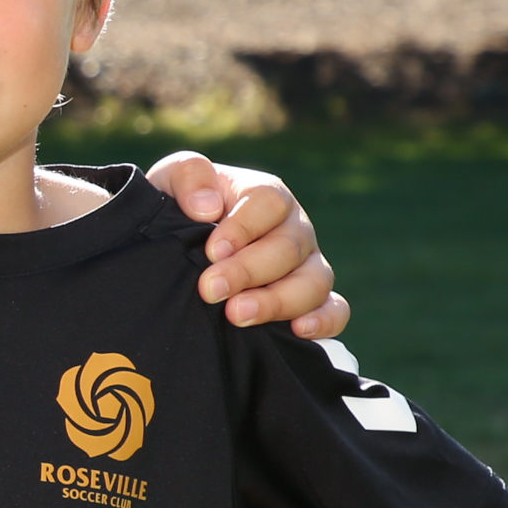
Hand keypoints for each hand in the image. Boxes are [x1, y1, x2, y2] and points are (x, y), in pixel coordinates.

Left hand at [143, 152, 349, 338]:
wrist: (181, 246)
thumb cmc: (180, 209)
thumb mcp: (172, 180)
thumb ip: (187, 176)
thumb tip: (206, 207)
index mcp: (265, 196)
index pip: (269, 203)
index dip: (242, 228)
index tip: (211, 251)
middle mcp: (293, 229)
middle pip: (288, 247)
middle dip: (247, 271)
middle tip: (209, 290)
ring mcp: (307, 265)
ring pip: (313, 281)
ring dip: (277, 301)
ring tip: (237, 315)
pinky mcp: (312, 299)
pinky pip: (335, 310)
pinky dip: (324, 320)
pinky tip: (297, 331)